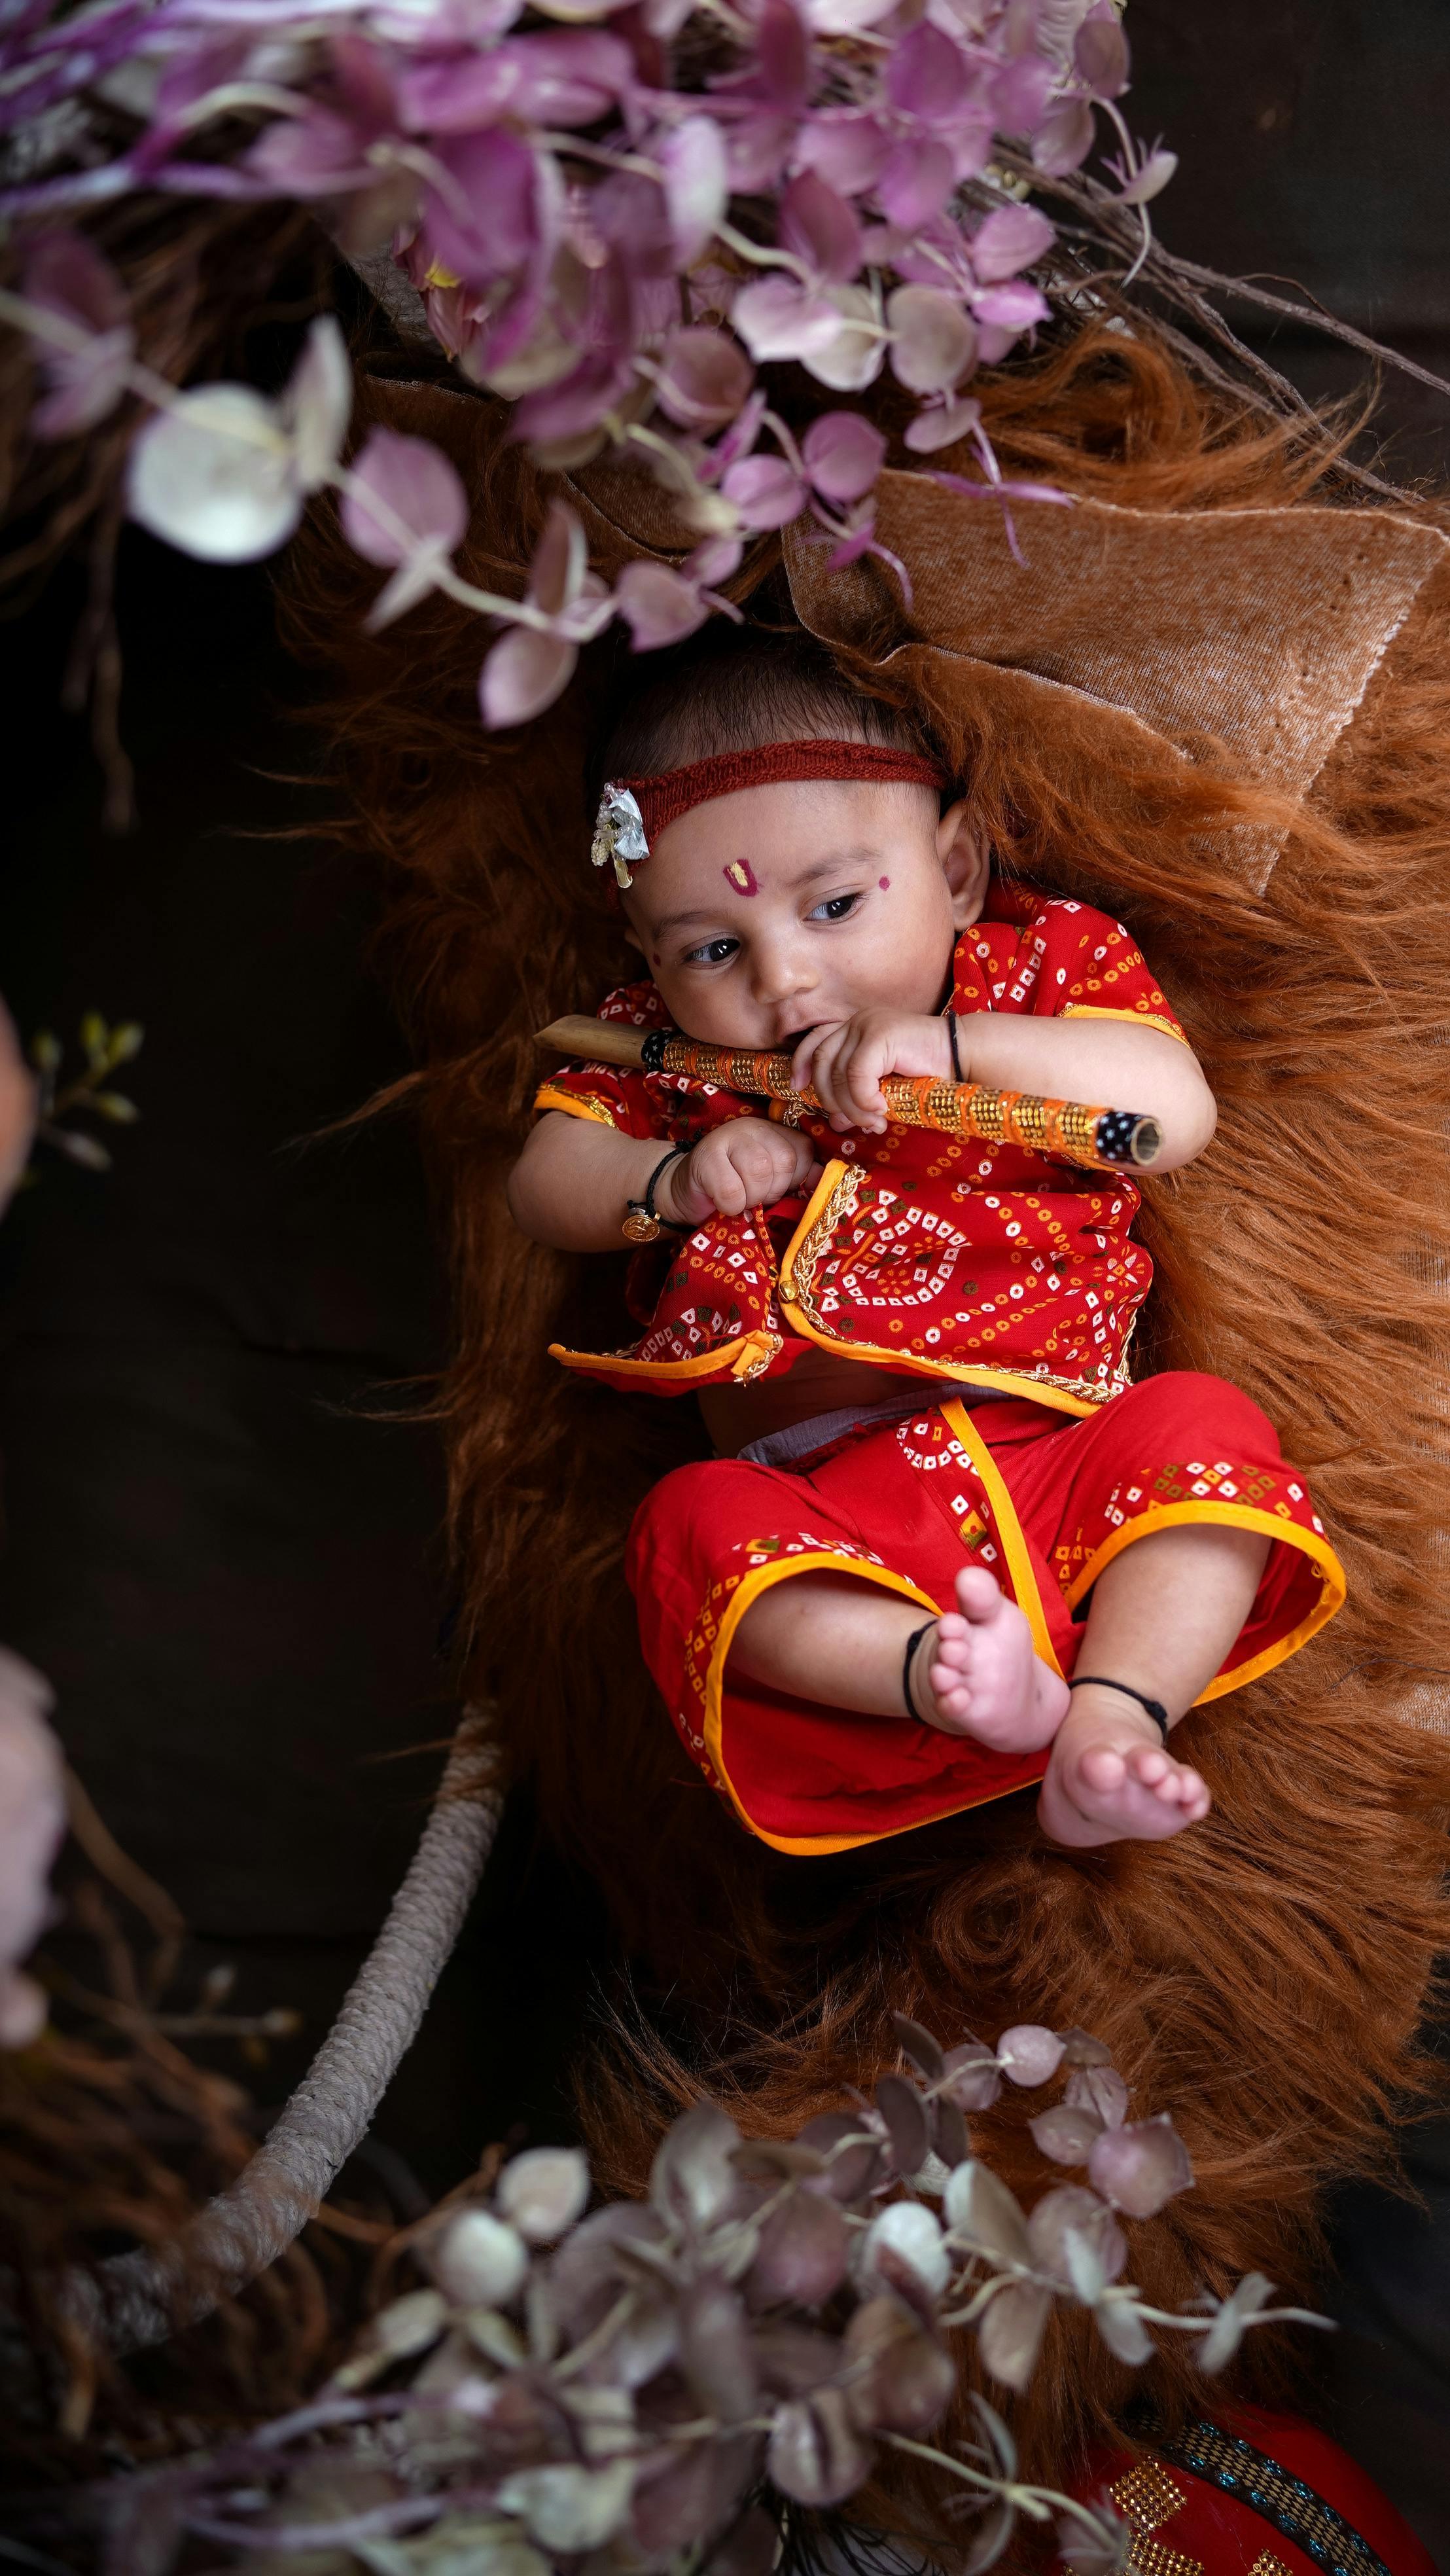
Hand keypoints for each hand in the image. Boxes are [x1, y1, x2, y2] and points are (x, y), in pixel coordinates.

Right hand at [665, 1118, 820, 1222]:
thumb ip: (799, 1178)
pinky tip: (722, 1203)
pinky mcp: (706, 1156)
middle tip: (754, 1197)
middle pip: (785, 1162)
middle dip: (772, 1191)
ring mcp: (728, 1136)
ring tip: (740, 1199)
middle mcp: (754, 1126)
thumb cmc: (734, 1191)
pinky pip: (732, 1190)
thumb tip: (826, 1180)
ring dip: (751, 1198)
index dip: (794, 1180)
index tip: (776, 1189)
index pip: (804, 1152)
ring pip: (759, 1173)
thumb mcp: (771, 1183)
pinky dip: (731, 1206)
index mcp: (775, 1131)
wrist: (686, 1194)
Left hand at [791, 1010, 952, 1134]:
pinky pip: (856, 1074)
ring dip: (852, 1106)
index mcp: (855, 1028)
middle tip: (853, 1123)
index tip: (798, 1088)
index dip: (801, 1064)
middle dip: (831, 1099)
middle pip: (821, 1062)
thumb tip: (835, 1122)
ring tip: (874, 1122)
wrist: (963, 1058)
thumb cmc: (927, 1075)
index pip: (815, 1042)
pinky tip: (882, 1109)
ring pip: (838, 1073)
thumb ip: (856, 1098)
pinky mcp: (881, 1034)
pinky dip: (864, 1098)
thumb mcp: (884, 1087)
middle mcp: (857, 1021)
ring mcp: (868, 1024)